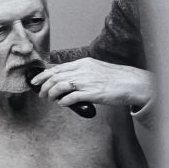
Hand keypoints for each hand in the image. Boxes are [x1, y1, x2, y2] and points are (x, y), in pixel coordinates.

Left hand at [30, 58, 152, 109]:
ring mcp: (87, 82)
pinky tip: (62, 104)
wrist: (133, 83)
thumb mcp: (95, 68)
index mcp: (83, 63)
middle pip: (54, 77)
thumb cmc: (115, 78)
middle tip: (40, 94)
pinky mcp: (92, 93)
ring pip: (59, 86)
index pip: (57, 68)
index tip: (35, 81)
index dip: (43, 75)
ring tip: (50, 99)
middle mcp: (83, 70)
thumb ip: (81, 72)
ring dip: (51, 94)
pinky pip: (71, 97)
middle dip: (43, 86)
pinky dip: (63, 101)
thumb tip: (66, 79)